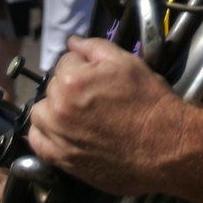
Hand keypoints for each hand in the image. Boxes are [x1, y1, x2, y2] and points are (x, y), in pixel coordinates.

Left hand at [24, 35, 184, 196]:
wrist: (165, 146)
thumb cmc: (150, 103)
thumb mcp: (128, 63)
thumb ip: (94, 47)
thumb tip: (72, 41)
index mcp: (73, 80)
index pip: (65, 61)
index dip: (81, 65)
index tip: (96, 75)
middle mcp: (60, 109)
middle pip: (52, 86)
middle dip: (69, 86)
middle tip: (93, 95)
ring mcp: (60, 137)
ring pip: (40, 113)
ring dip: (54, 109)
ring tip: (77, 113)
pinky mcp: (63, 160)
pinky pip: (38, 142)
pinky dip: (45, 135)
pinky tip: (62, 132)